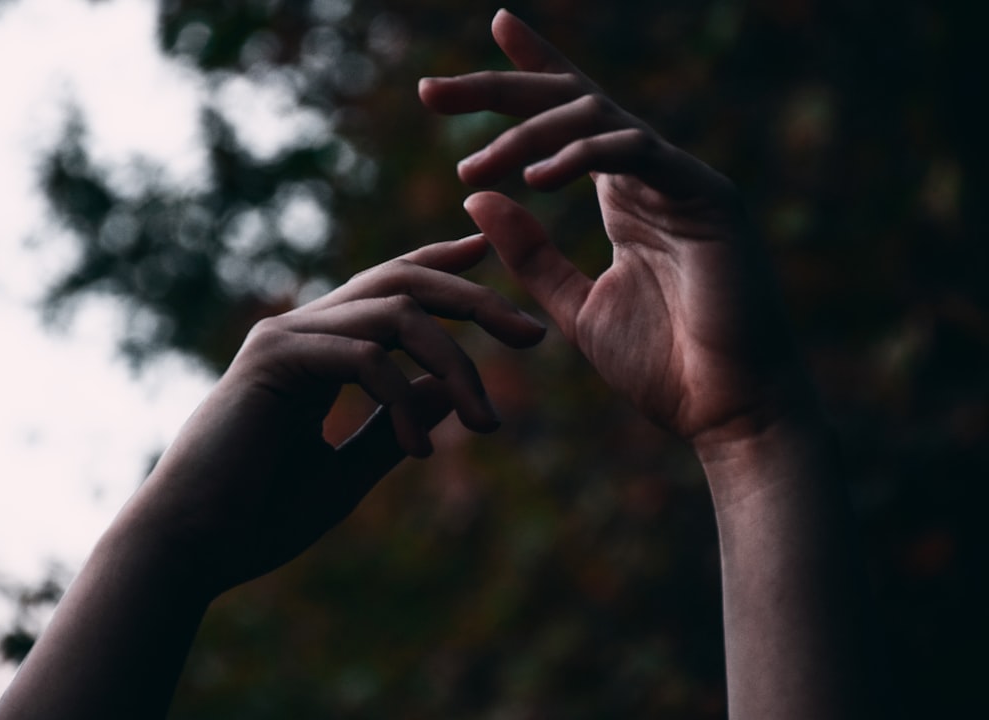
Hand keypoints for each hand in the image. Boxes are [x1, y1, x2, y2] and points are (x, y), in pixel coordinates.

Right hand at [121, 235, 545, 596]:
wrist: (191, 548)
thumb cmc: (259, 518)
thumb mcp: (348, 471)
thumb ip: (394, 428)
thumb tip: (448, 394)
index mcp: (318, 350)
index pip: (389, 290)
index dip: (442, 268)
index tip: (491, 260)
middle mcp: (302, 330)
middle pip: (403, 282)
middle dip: (474, 299)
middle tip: (532, 334)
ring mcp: (286, 338)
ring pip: (395, 314)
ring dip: (454, 363)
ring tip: (488, 422)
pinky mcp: (275, 361)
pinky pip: (365, 357)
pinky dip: (403, 401)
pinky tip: (423, 454)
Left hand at [419, 10, 810, 454]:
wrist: (727, 411)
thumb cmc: (662, 365)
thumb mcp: (575, 306)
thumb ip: (531, 253)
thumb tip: (475, 198)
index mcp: (624, 199)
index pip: (567, 123)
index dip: (522, 77)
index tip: (461, 67)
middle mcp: (650, 178)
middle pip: (571, 102)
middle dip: (500, 88)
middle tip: (429, 92)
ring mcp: (681, 181)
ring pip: (595, 117)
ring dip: (527, 134)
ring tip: (475, 167)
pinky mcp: (708, 195)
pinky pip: (636, 150)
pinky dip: (582, 156)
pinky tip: (534, 180)